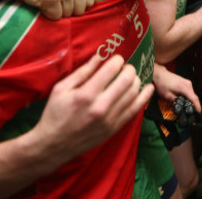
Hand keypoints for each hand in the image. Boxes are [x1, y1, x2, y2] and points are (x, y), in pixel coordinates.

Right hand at [31, 54, 153, 160]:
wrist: (53, 145)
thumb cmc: (54, 114)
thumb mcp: (61, 89)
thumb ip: (82, 72)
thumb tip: (99, 56)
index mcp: (86, 94)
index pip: (111, 70)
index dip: (117, 60)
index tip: (117, 59)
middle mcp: (101, 106)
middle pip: (127, 80)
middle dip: (129, 69)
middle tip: (125, 67)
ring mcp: (110, 119)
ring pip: (134, 93)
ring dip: (136, 80)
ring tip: (131, 77)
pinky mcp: (115, 128)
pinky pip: (135, 110)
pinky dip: (145, 97)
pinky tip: (148, 88)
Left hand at [152, 63, 200, 111]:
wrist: (160, 74)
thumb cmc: (162, 83)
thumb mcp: (167, 96)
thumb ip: (175, 101)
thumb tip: (180, 106)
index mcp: (184, 87)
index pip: (194, 98)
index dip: (197, 106)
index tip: (199, 112)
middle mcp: (187, 84)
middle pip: (194, 96)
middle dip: (194, 104)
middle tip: (192, 111)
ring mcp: (187, 82)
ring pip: (192, 94)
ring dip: (191, 100)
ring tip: (187, 106)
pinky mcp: (186, 82)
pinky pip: (190, 91)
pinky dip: (189, 96)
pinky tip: (185, 100)